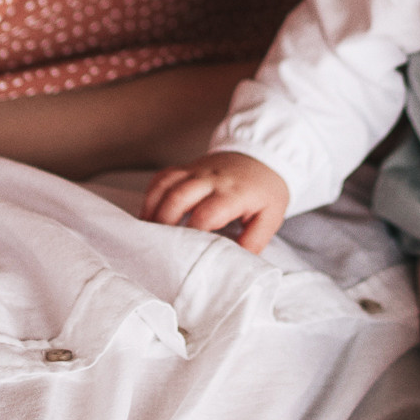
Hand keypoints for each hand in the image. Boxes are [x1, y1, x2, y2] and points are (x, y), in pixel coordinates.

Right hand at [141, 151, 291, 252]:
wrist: (262, 156)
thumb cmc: (265, 191)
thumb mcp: (271, 217)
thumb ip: (254, 241)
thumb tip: (232, 264)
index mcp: (234, 193)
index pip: (206, 214)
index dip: (193, 234)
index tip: (186, 253)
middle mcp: (211, 179)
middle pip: (178, 197)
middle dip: (164, 223)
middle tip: (160, 247)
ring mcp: (196, 170)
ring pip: (165, 185)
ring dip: (152, 210)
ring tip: (148, 235)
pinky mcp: (186, 168)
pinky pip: (162, 178)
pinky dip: (151, 197)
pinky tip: (149, 216)